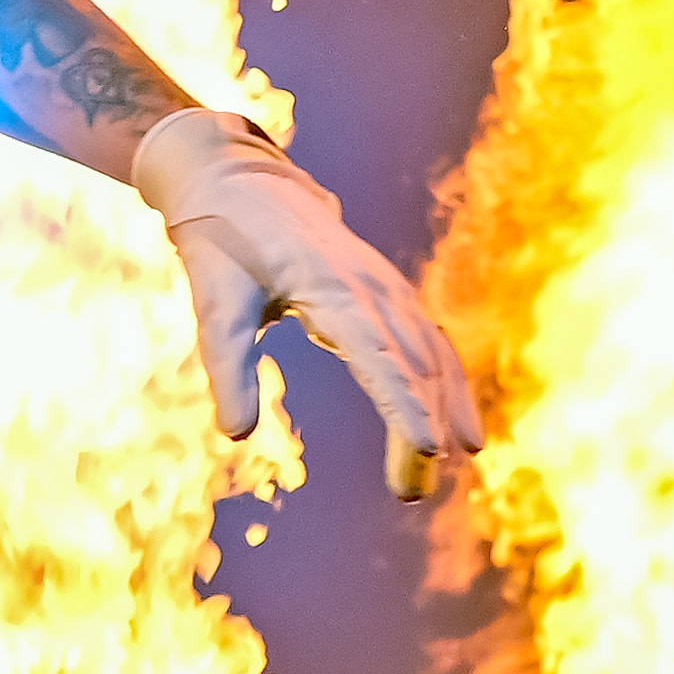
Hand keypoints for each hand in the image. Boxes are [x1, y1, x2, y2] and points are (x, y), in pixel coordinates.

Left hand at [133, 106, 482, 496]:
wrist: (242, 181)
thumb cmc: (223, 243)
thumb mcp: (215, 302)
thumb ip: (228, 367)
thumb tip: (235, 434)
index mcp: (331, 287)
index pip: (378, 355)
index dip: (405, 405)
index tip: (427, 450)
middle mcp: (372, 287)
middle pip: (414, 365)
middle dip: (421, 427)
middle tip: (410, 492)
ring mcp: (388, 287)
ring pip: (433, 355)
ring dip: (443, 411)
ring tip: (438, 470)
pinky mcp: (390, 292)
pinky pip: (432, 342)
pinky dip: (448, 385)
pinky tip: (458, 428)